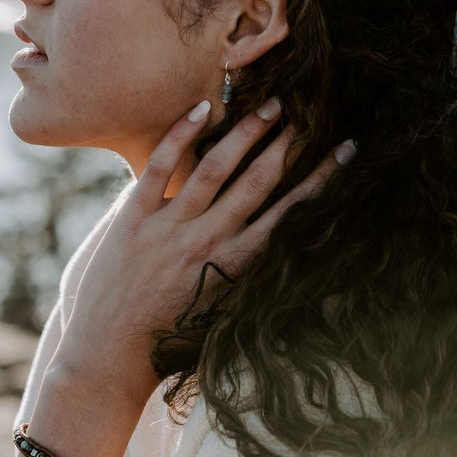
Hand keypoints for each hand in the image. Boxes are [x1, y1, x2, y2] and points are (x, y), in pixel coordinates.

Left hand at [50, 97, 353, 401]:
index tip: (345, 150)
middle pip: (259, 181)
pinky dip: (182, 134)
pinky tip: (204, 109)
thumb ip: (247, 269)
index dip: (322, 178)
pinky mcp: (134, 219)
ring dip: (247, 132)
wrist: (111, 352)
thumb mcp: (222, 305)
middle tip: (305, 112)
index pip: (290, 211)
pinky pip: (161, 167)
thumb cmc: (171, 334)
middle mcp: (208, 242)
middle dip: (287, 143)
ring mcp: (170, 228)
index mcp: (236, 264)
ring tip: (269, 104)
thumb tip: (280, 237)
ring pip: (217, 167)